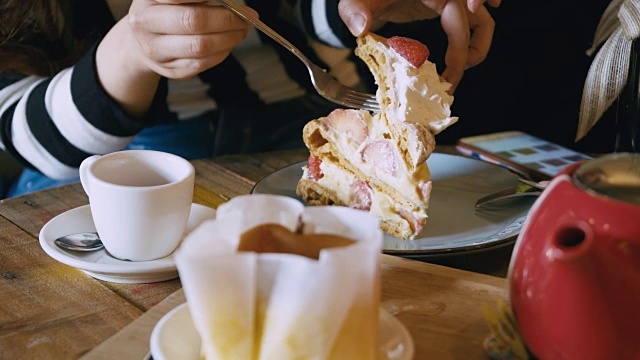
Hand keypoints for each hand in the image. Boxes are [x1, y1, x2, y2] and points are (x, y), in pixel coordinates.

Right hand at [127, 0, 252, 78]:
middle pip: (194, 21)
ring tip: (242, 30)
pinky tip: (229, 43)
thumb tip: (234, 4)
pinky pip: (203, 63)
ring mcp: (156, 50)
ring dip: (230, 38)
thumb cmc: (165, 11)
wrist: (142, 40)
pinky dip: (223, 52)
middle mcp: (146, 24)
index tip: (230, 0)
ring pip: (201, 46)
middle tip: (246, 17)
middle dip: (227, 19)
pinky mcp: (170, 69)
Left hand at [338, 0, 498, 90]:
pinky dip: (471, 45)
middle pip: (475, 19)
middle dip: (466, 51)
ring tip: (453, 74)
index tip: (475, 8)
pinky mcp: (446, 12)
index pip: (457, 0)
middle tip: (449, 78)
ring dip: (475, 49)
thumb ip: (355, 9)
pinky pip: (470, 29)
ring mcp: (448, 3)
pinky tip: (459, 64)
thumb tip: (361, 28)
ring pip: (481, 24)